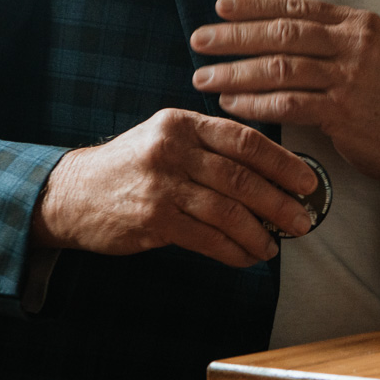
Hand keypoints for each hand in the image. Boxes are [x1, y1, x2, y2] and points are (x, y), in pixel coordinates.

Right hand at [29, 107, 317, 266]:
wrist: (71, 193)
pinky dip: (232, 251)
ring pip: (227, 210)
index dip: (282, 161)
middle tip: (303, 220)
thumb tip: (269, 173)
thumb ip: (208, 147)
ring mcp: (161, 184)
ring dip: (258, 232)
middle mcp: (172, 148)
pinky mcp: (152, 218)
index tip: (308, 180)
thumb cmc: (130, 167)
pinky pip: (206, 238)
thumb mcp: (165, 139)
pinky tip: (245, 257)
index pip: (244, 139)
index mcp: (182, 122)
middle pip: (241, 176)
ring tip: (275, 246)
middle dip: (279, 202)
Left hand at [189, 0, 379, 228]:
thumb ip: (325, 40)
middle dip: (235, 37)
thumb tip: (266, 32)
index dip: (255, 5)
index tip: (220, 7)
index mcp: (356, 23)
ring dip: (236, 73)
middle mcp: (354, 43)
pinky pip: (287, 104)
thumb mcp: (364, 54)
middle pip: (282, 33)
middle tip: (200, 41)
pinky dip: (254, 104)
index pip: (296, 6)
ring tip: (205, 77)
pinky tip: (232, 105)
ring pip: (280, 68)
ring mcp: (350, 77)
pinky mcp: (343, 111)